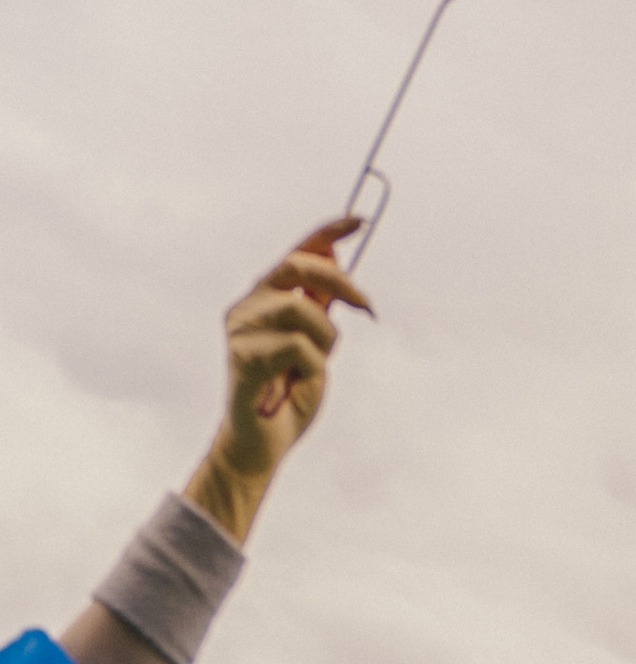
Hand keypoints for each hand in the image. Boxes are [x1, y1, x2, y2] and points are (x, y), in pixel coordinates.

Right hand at [188, 220, 375, 543]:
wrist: (263, 442)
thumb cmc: (288, 394)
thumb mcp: (315, 344)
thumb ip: (320, 306)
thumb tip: (335, 263)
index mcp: (264, 297)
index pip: (297, 253)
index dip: (327, 233)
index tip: (357, 220)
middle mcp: (247, 305)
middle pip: (298, 268)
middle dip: (340, 283)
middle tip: (367, 307)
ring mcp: (241, 329)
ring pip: (304, 312)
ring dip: (325, 342)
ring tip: (310, 368)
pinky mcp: (243, 357)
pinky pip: (298, 347)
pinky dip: (312, 368)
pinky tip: (295, 383)